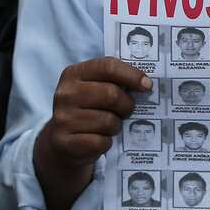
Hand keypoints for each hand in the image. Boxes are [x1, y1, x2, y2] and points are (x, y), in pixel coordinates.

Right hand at [35, 57, 151, 209]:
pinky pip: (100, 142)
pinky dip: (106, 142)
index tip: (147, 85)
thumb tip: (146, 83)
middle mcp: (65, 94)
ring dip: (116, 126)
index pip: (108, 66)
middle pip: (111, 94)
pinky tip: (100, 139)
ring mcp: (63, 118)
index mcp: (73, 73)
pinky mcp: (65, 142)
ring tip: (110, 125)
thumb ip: (114, 80)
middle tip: (127, 110)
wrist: (62, 143)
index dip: (131, 75)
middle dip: (126, 104)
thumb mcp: (94, 88)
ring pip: (108, 121)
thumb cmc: (87, 110)